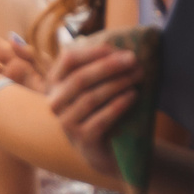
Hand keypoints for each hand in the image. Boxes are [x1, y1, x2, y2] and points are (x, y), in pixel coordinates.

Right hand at [45, 35, 141, 184]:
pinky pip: (100, 119)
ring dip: (118, 84)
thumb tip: (117, 43)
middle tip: (133, 59)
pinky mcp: (82, 139)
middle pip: (79, 79)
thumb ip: (98, 66)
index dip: (92, 52)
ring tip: (138, 76)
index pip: (67, 60)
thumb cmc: (103, 109)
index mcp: (55, 85)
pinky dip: (118, 105)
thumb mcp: (96, 86)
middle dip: (109, 67)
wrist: (109, 150)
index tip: (116, 48)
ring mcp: (66, 124)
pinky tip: (133, 96)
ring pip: (91, 98)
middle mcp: (55, 104)